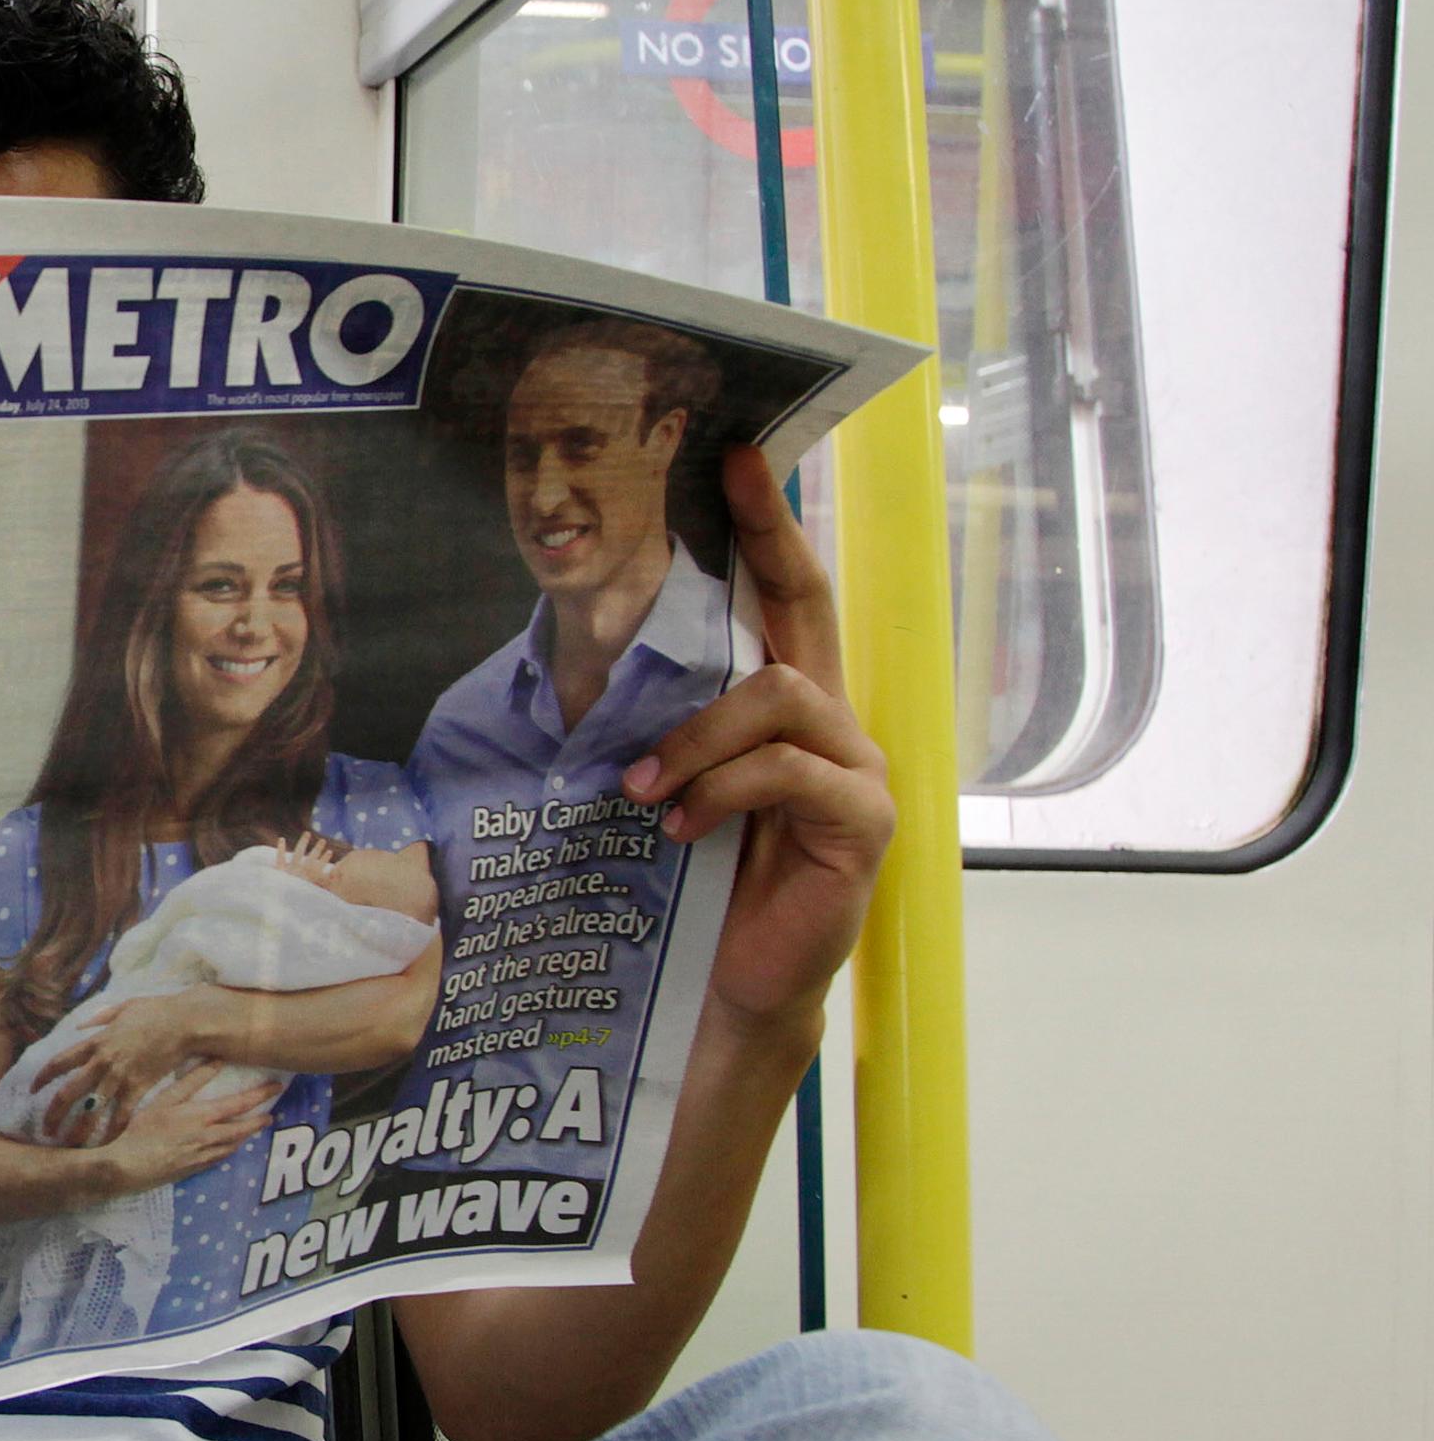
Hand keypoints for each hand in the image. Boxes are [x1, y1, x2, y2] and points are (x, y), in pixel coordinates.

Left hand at [33, 990, 213, 1137]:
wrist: (184, 1023)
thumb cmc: (155, 1011)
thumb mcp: (121, 1008)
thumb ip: (99, 1019)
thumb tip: (81, 1026)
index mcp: (95, 1042)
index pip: (59, 1062)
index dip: (42, 1078)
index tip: (33, 1090)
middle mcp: (102, 1062)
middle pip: (68, 1093)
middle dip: (53, 1114)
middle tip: (46, 1130)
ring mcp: (120, 1077)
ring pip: (92, 1111)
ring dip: (79, 1130)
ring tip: (70, 1146)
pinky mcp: (139, 1088)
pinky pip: (122, 1116)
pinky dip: (113, 1132)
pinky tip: (105, 1145)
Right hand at [87, 1062, 277, 1191]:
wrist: (129, 1167)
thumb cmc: (143, 1129)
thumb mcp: (165, 1100)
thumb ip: (191, 1081)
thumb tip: (215, 1061)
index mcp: (203, 1117)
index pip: (240, 1104)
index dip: (260, 1094)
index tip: (276, 1086)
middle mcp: (209, 1138)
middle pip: (243, 1128)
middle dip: (259, 1120)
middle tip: (272, 1114)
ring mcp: (204, 1156)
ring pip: (233, 1145)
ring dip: (247, 1136)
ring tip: (254, 1128)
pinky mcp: (194, 1169)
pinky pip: (220, 1158)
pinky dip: (230, 1150)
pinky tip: (229, 1147)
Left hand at [622, 450, 894, 1039]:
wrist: (730, 982)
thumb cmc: (695, 885)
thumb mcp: (668, 788)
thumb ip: (655, 726)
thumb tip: (578, 662)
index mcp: (784, 708)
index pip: (785, 597)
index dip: (769, 526)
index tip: (739, 457)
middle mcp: (832, 724)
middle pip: (808, 610)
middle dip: (769, 541)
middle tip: (725, 485)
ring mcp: (856, 769)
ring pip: (781, 695)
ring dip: (698, 734)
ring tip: (644, 788)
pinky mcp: (863, 821)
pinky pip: (791, 771)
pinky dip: (725, 787)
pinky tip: (683, 824)